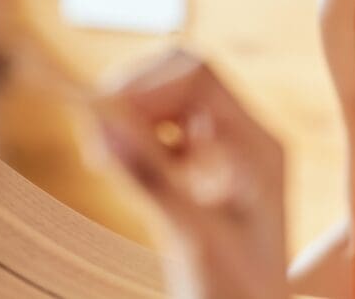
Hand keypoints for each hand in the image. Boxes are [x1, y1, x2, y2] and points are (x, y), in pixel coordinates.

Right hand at [96, 49, 287, 298]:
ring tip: (101, 155)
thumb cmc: (232, 294)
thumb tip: (99, 118)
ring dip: (131, 117)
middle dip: (135, 96)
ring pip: (170, 103)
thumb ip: (149, 178)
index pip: (199, 78)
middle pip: (185, 79)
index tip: (103, 121)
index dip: (145, 87)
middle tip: (96, 138)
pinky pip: (164, 134)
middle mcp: (244, 143)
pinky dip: (134, 140)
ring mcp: (224, 157)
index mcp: (257, 147)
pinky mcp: (201, 177)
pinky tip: (115, 165)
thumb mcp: (190, 238)